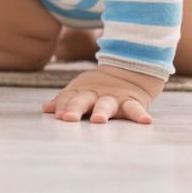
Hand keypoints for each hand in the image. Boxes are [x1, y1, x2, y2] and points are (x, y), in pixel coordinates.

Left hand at [42, 66, 164, 123]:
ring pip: (106, 104)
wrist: (128, 72)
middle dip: (74, 108)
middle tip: (68, 118)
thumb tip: (45, 109)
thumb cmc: (98, 89)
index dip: (62, 106)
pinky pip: (135, 109)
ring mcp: (113, 99)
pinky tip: (146, 121)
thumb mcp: (80, 91)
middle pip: (83, 100)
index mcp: (81, 93)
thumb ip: (64, 100)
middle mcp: (95, 95)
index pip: (68, 98)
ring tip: (98, 119)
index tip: (56, 115)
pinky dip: (140, 115)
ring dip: (102, 111)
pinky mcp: (131, 102)